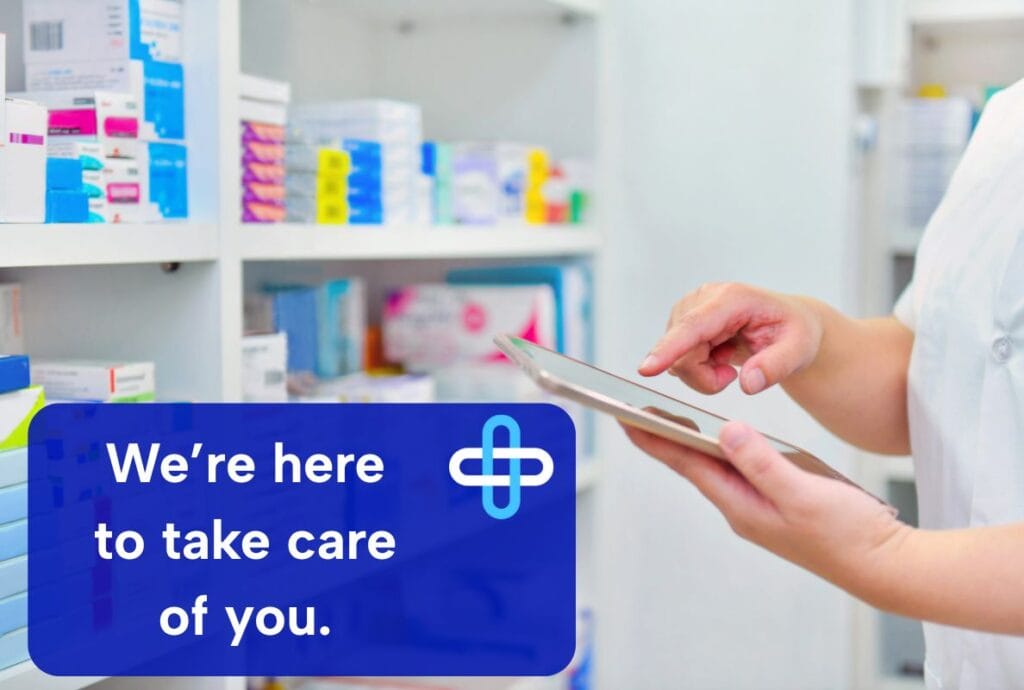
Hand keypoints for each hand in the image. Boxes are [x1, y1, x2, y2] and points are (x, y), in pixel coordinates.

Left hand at [621, 420, 909, 597]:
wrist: (884, 565)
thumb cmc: (848, 534)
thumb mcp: (803, 493)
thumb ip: (762, 462)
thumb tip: (726, 431)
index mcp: (742, 505)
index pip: (687, 464)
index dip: (655, 439)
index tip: (625, 417)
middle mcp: (743, 508)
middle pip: (694, 465)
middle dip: (663, 438)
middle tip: (634, 411)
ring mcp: (758, 508)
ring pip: (715, 468)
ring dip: (690, 444)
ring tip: (665, 419)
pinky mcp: (776, 504)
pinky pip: (738, 472)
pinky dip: (722, 452)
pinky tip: (721, 441)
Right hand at [638, 283, 823, 394]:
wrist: (787, 323)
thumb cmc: (793, 330)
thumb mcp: (799, 350)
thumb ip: (776, 366)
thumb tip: (748, 383)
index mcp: (732, 299)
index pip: (694, 326)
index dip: (669, 348)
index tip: (647, 369)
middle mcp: (704, 298)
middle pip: (683, 352)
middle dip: (705, 377)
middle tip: (734, 377)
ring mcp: (689, 309)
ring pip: (677, 359)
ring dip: (702, 373)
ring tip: (729, 362)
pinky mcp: (682, 322)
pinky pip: (677, 359)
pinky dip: (698, 369)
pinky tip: (717, 357)